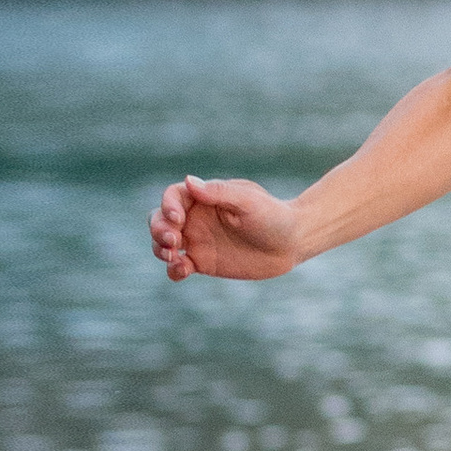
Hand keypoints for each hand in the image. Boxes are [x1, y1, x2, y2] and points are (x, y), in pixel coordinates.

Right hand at [149, 174, 301, 281]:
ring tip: (174, 256)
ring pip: (163, 244)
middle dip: (158, 229)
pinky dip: (173, 270)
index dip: (168, 206)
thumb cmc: (273, 215)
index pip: (174, 196)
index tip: (178, 218)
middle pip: (160, 219)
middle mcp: (197, 218)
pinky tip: (183, 270)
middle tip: (172, 240)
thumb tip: (189, 181)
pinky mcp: (203, 262)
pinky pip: (178, 267)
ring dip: (160, 249)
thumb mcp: (249, 201)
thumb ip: (219, 192)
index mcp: (206, 197)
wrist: (292, 242)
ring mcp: (198, 240)